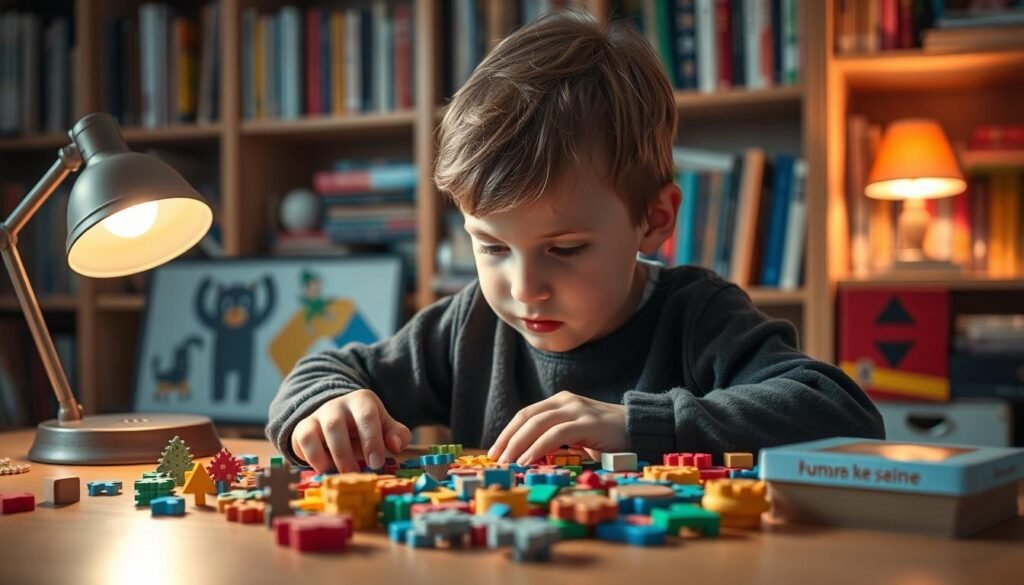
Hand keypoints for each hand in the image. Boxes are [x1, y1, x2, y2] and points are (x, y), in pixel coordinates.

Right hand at [291, 389, 411, 472]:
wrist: (338, 416)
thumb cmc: (365, 426)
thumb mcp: (384, 426)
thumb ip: (397, 434)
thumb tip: (396, 445)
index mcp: (361, 401)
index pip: (366, 416)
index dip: (371, 440)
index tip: (376, 463)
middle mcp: (337, 405)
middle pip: (336, 424)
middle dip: (345, 453)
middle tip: (356, 474)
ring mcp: (318, 415)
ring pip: (316, 432)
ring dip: (328, 457)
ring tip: (341, 475)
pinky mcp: (303, 428)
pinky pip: (302, 440)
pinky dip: (312, 457)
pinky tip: (325, 469)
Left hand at [487, 391, 628, 465]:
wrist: (640, 429)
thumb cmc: (607, 438)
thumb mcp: (575, 436)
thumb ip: (554, 440)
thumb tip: (526, 458)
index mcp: (560, 401)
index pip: (526, 415)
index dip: (508, 432)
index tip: (495, 452)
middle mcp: (566, 401)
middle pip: (527, 417)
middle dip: (508, 439)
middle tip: (495, 459)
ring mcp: (577, 409)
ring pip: (538, 424)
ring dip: (519, 444)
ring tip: (508, 462)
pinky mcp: (588, 423)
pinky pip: (556, 434)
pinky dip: (539, 447)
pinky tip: (528, 460)